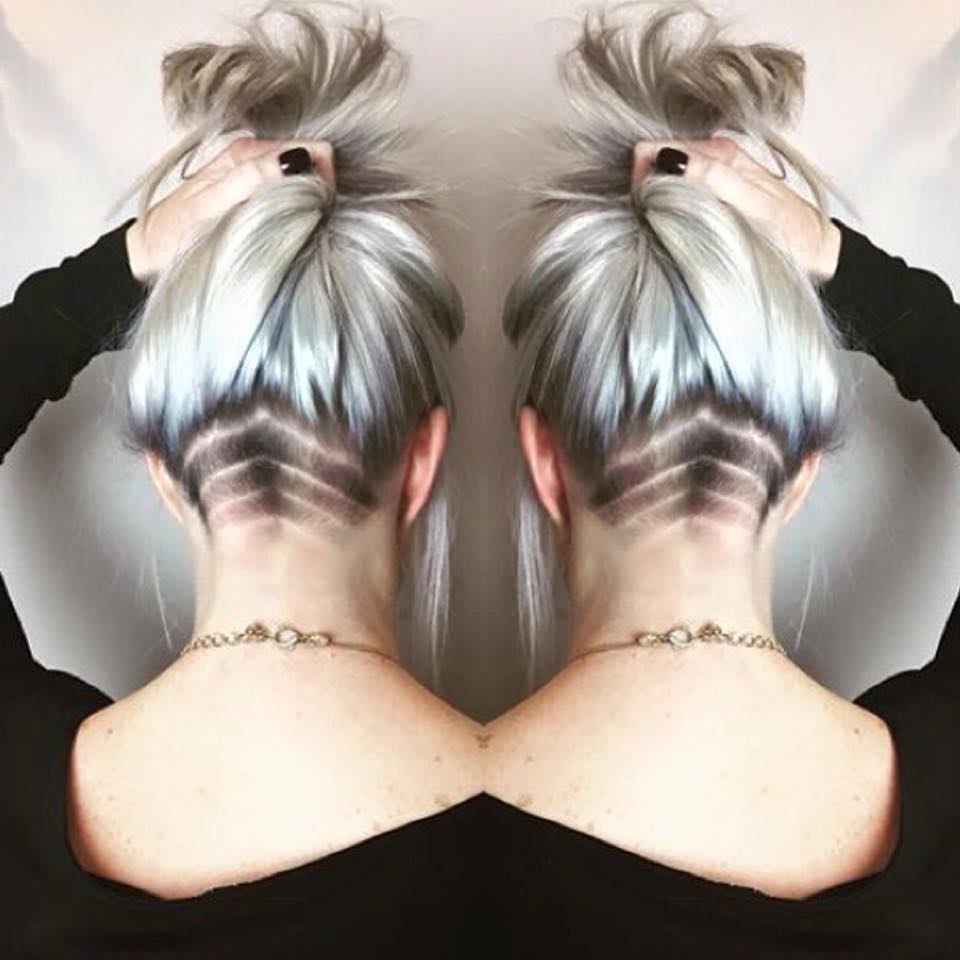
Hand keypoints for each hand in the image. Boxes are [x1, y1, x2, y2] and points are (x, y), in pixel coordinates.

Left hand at [125, 138, 334, 282]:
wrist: (147, 254)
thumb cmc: (174, 234)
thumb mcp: (212, 207)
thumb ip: (251, 180)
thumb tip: (296, 160)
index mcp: (248, 151)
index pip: (313, 150)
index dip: (324, 176)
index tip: (319, 208)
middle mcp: (256, 158)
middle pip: (313, 163)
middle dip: (320, 190)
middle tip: (309, 223)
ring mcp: (257, 177)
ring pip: (305, 182)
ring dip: (310, 203)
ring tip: (299, 229)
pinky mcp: (257, 198)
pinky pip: (292, 197)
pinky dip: (299, 212)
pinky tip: (290, 230)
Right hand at [632, 137, 841, 281]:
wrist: (817, 254)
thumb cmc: (791, 234)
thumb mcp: (753, 206)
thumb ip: (714, 179)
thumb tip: (669, 160)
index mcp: (719, 152)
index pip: (655, 150)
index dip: (642, 175)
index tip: (644, 206)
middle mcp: (711, 157)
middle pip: (655, 162)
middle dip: (645, 188)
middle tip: (652, 222)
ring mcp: (710, 176)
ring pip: (662, 180)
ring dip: (655, 201)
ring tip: (663, 227)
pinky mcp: (710, 196)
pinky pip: (675, 195)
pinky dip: (667, 209)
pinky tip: (674, 227)